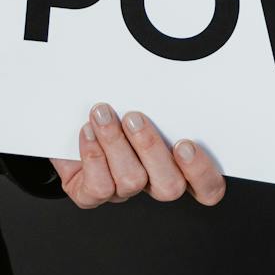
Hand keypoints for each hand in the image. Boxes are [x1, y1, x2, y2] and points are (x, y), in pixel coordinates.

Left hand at [51, 102, 225, 208]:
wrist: (66, 122)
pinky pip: (99, 187)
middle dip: (152, 148)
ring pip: (132, 180)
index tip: (185, 143)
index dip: (201, 172)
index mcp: (175, 163)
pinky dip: (93, 155)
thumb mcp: (143, 102)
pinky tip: (87, 131)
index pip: (207, 187)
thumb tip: (171, 78)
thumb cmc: (112, 109)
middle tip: (135, 118)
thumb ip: (161, 102)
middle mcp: (152, 181)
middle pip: (170, 187)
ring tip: (103, 114)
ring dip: (116, 142)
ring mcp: (122, 192)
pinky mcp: (91, 196)